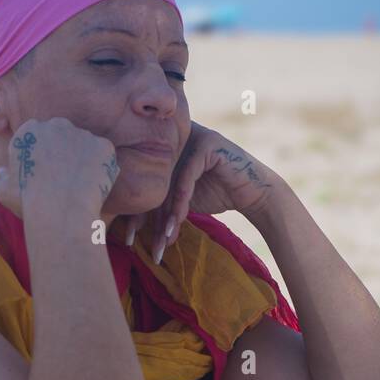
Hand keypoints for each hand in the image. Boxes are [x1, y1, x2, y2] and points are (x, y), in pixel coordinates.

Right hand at [0, 117, 119, 222]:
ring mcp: (82, 133)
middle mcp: (56, 124)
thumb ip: (0, 176)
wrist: (61, 212)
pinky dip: (101, 168)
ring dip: (83, 159)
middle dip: (63, 151)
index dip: (42, 154)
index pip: (37, 135)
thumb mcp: (5, 191)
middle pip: (62, 134)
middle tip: (64, 178)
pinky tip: (94, 186)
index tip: (44, 173)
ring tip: (80, 185)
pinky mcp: (103, 145)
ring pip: (84, 144)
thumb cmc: (29, 202)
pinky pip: (103, 155)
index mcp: (29, 130)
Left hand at [120, 122, 282, 262]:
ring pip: (168, 181)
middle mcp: (174, 139)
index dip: (134, 212)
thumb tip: (126, 225)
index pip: (143, 181)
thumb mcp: (180, 199)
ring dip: (165, 215)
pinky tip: (177, 223)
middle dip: (144, 216)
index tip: (127, 239)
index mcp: (163, 148)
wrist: (252, 192)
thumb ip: (158, 201)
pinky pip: (187, 177)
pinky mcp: (207, 144)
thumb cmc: (216, 194)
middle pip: (152, 180)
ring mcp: (191, 138)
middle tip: (135, 241)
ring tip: (162, 240)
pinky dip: (181, 202)